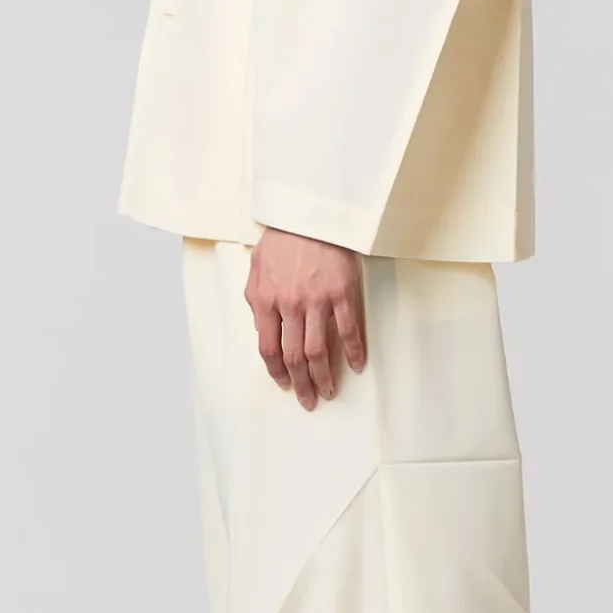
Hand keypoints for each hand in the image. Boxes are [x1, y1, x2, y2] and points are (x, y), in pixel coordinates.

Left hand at [244, 228, 367, 408]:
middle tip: (308, 400)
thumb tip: (259, 327)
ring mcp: (317, 300)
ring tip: (329, 391)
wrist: (311, 212)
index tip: (284, 384)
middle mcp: (290, 305)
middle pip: (294, 356)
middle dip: (301, 384)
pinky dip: (353, 352)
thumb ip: (256, 299)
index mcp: (265, 300)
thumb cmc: (283, 236)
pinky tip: (356, 366)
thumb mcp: (257, 267)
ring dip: (324, 376)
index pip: (268, 348)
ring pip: (319, 350)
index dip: (276, 371)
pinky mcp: (341, 293)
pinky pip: (348, 330)